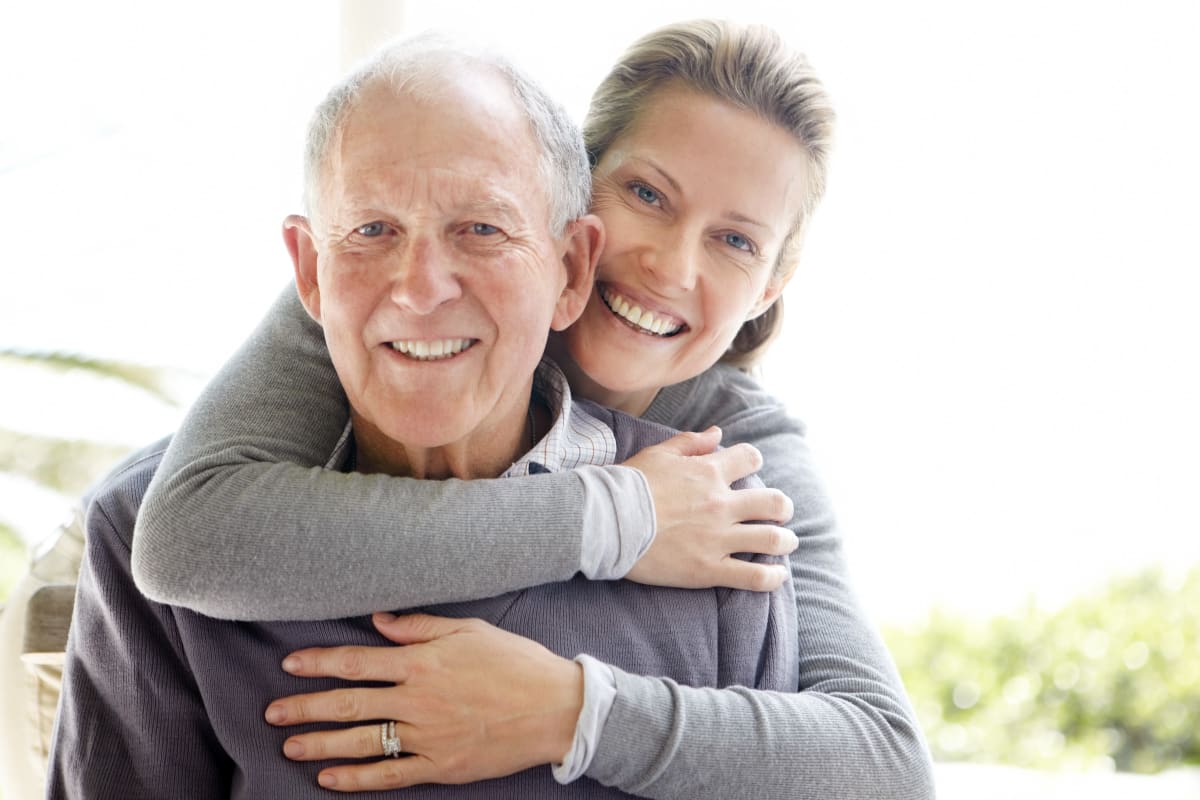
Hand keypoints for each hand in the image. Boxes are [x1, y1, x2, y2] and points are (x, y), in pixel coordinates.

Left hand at [264, 612, 582, 791]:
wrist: (555, 707)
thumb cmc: (516, 662)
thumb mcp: (469, 630)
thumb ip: (419, 627)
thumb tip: (377, 620)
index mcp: (423, 662)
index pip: (356, 662)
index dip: (319, 663)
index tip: (290, 665)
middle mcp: (418, 700)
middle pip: (348, 704)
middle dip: (305, 707)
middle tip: (272, 711)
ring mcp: (427, 737)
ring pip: (360, 742)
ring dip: (320, 744)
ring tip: (289, 744)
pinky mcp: (441, 766)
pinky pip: (389, 775)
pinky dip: (355, 779)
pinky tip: (328, 778)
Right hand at [624, 426, 796, 591]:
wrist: (606, 522)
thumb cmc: (629, 485)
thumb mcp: (659, 453)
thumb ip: (691, 442)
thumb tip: (718, 433)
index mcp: (708, 472)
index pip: (751, 458)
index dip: (754, 463)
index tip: (750, 471)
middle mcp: (720, 504)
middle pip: (774, 503)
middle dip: (783, 508)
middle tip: (781, 514)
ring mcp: (718, 538)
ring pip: (772, 540)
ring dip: (785, 541)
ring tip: (786, 543)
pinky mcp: (709, 569)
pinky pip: (754, 577)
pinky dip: (772, 577)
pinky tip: (777, 575)